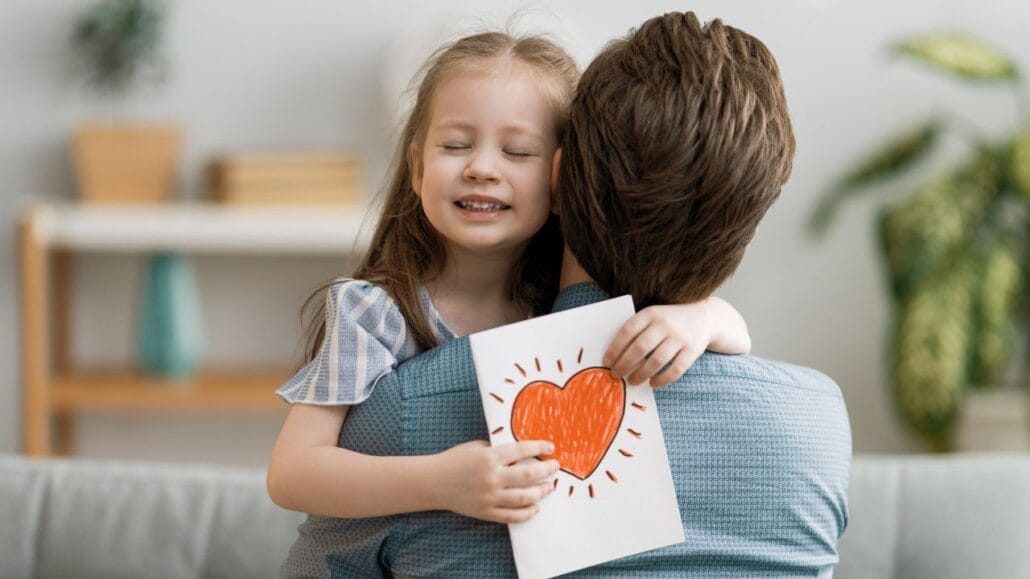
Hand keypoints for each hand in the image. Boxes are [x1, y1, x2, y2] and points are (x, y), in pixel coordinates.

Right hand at [431, 440, 559, 522]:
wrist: (434, 482)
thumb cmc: (456, 460)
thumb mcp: (477, 447)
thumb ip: (499, 450)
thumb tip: (524, 453)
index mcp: (490, 457)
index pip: (522, 450)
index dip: (539, 448)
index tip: (550, 447)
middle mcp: (492, 478)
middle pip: (528, 475)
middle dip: (546, 471)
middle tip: (555, 467)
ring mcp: (489, 497)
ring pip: (524, 498)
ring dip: (541, 492)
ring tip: (549, 487)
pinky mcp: (486, 512)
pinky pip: (512, 516)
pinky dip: (527, 513)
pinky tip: (535, 507)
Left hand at [603, 304, 710, 387]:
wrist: (703, 316)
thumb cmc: (668, 320)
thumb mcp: (652, 316)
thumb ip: (637, 330)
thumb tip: (615, 356)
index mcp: (651, 313)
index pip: (628, 331)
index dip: (615, 349)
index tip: (606, 362)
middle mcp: (665, 324)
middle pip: (640, 348)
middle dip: (624, 364)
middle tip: (615, 375)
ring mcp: (680, 337)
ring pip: (657, 361)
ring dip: (641, 374)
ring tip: (632, 381)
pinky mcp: (693, 350)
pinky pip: (675, 369)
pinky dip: (662, 379)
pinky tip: (653, 383)